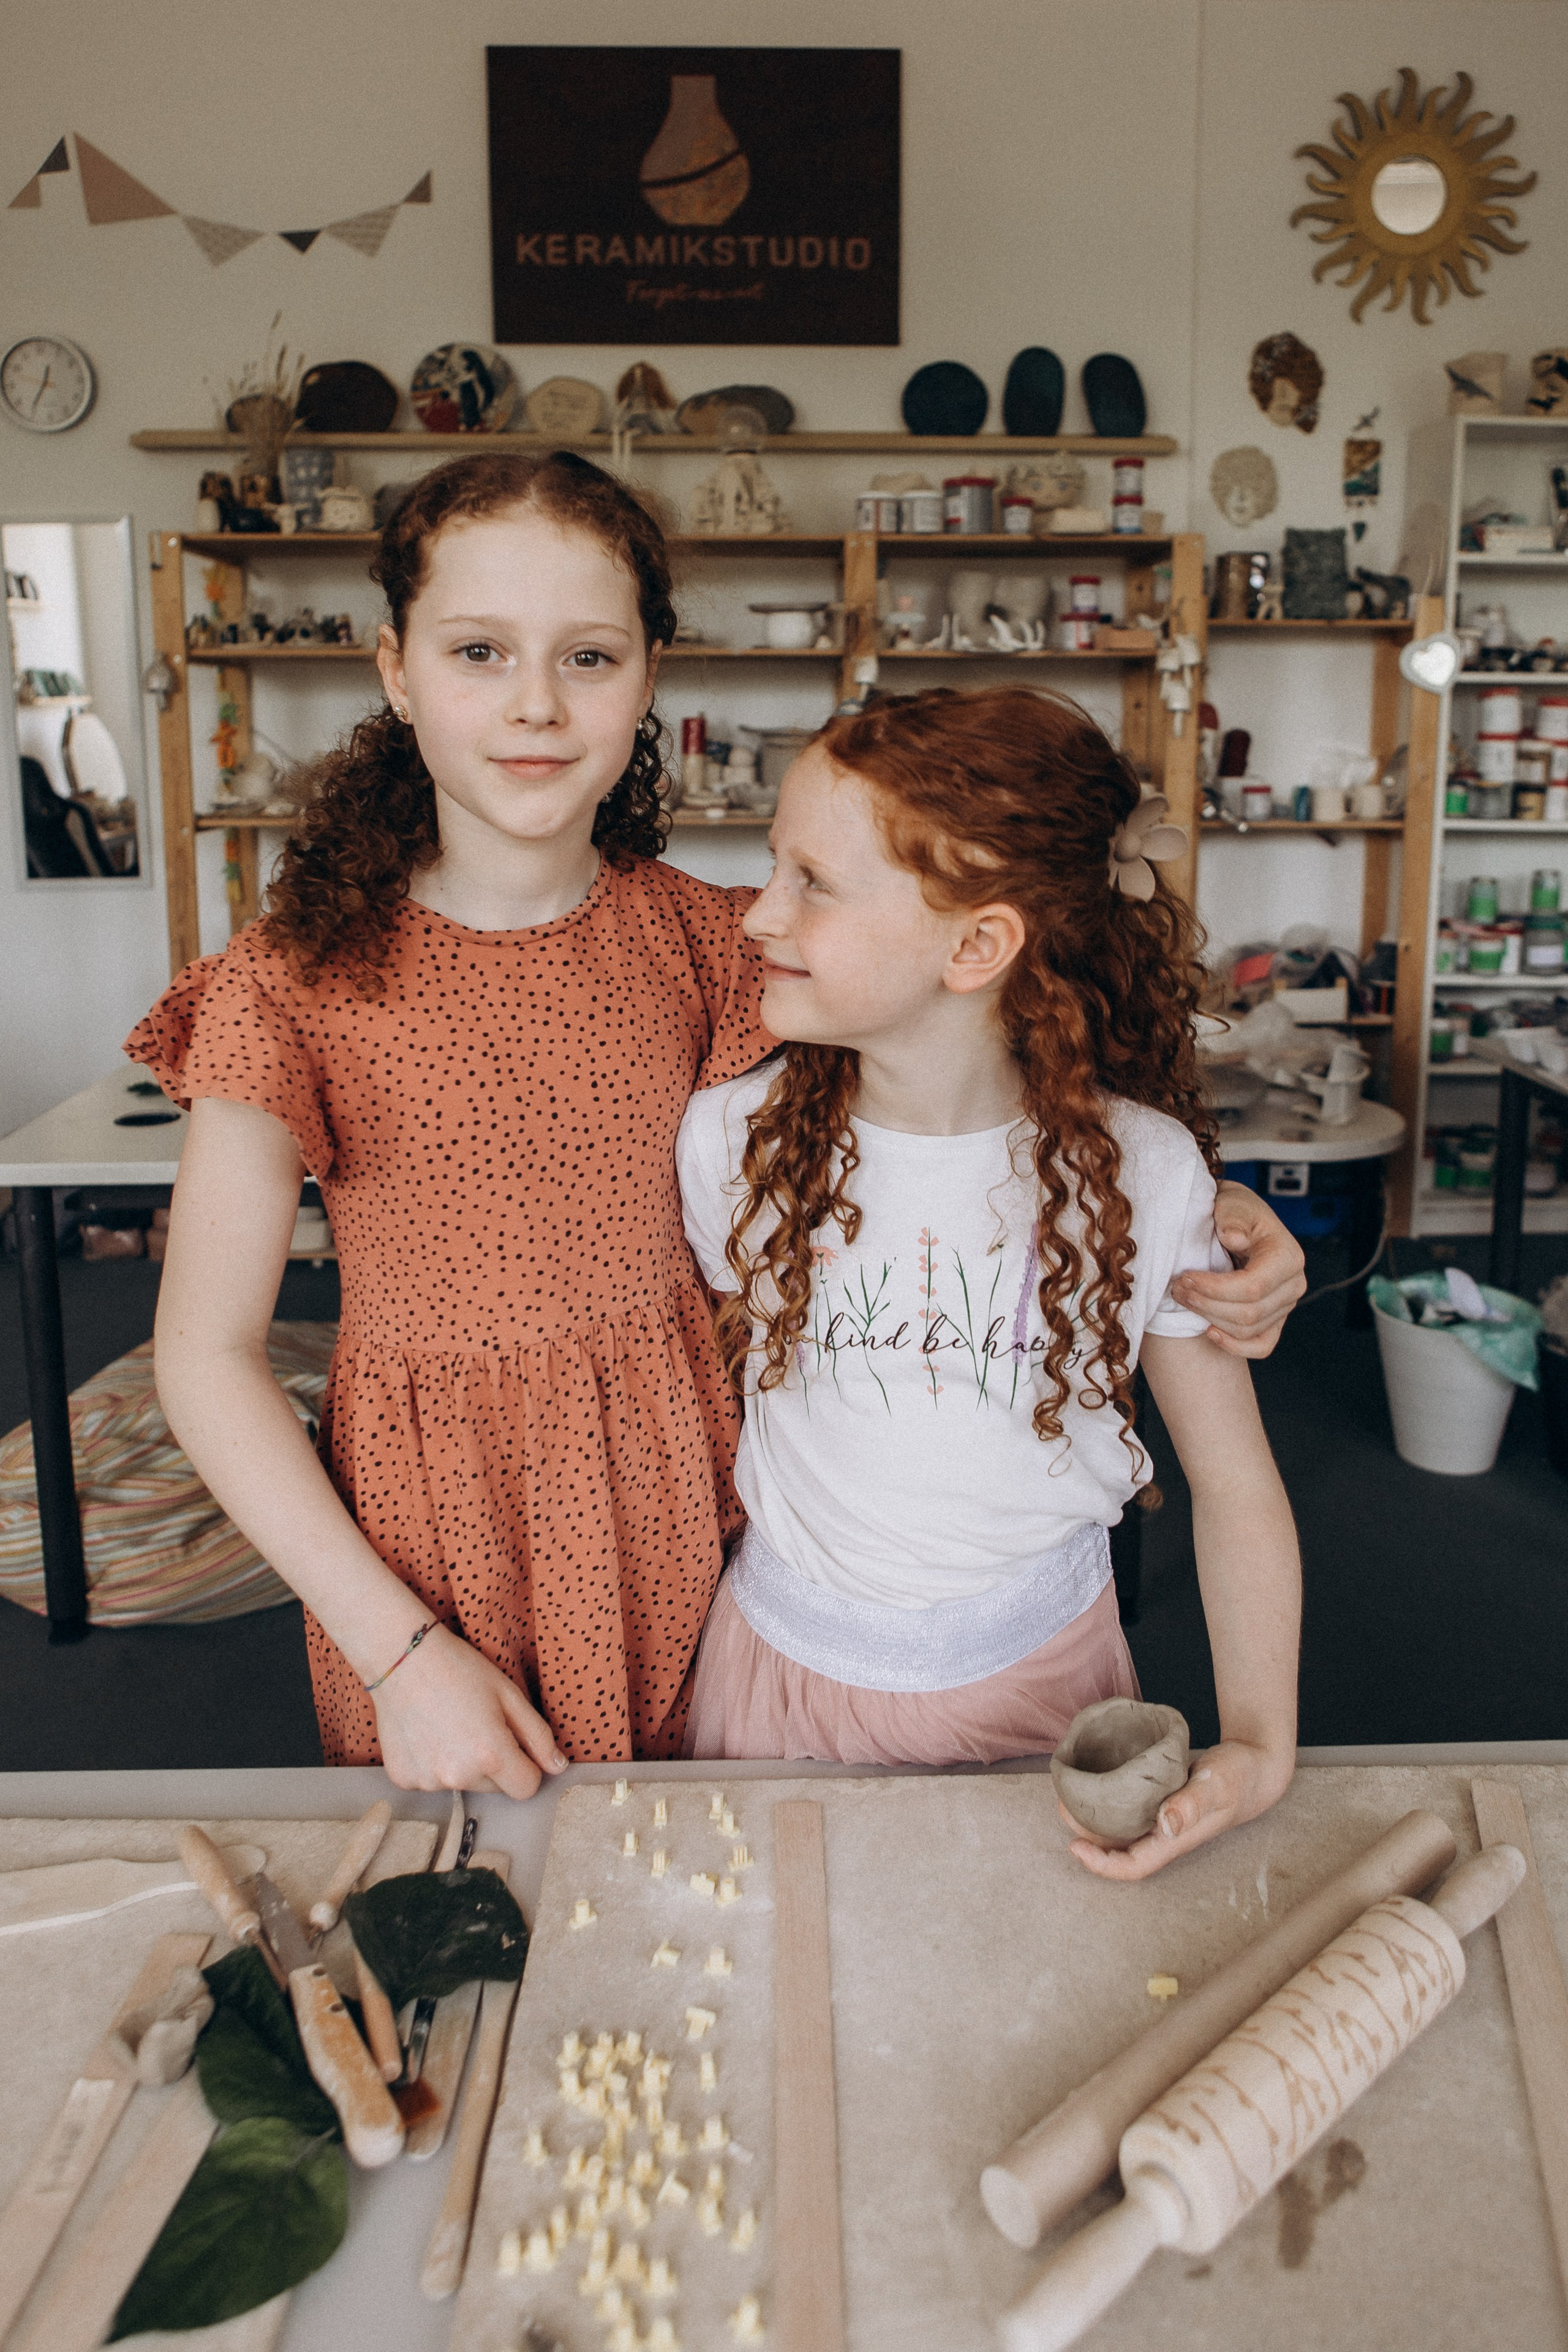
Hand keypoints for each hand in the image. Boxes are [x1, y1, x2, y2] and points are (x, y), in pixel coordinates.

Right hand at [371, 1624, 567, 1800]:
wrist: (401, 1659)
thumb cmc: (460, 1669)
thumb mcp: (509, 1695)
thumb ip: (538, 1736)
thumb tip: (559, 1767)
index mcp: (491, 1755)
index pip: (526, 1788)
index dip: (526, 1766)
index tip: (514, 1743)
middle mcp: (458, 1776)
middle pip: (494, 1788)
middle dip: (493, 1763)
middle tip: (476, 1724)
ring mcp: (428, 1781)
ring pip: (462, 1784)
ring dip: (462, 1764)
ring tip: (447, 1724)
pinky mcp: (403, 1779)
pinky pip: (431, 1780)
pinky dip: (432, 1763)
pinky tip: (425, 1732)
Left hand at [1060, 1738, 1294, 1880]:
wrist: (1254, 1767)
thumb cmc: (1238, 1777)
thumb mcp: (1217, 1786)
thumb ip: (1193, 1804)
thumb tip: (1166, 1825)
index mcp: (1174, 1840)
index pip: (1133, 1867)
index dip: (1101, 1864)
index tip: (1074, 1845)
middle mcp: (1164, 1835)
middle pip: (1118, 1850)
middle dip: (1087, 1836)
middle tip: (1062, 1806)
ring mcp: (1163, 1820)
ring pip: (1121, 1830)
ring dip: (1094, 1818)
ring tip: (1071, 1794)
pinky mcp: (1162, 1802)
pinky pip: (1129, 1810)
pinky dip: (1110, 1801)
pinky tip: (1099, 1781)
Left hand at [1170, 1181, 1305, 1356]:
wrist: (1240, 1221)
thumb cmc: (1235, 1212)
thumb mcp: (1233, 1204)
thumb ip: (1233, 1218)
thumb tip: (1234, 1237)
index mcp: (1288, 1257)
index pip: (1252, 1287)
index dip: (1214, 1289)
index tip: (1184, 1278)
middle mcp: (1294, 1285)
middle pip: (1249, 1314)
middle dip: (1206, 1304)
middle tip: (1177, 1288)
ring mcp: (1286, 1305)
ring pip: (1248, 1330)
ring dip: (1211, 1319)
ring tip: (1184, 1299)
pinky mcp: (1275, 1320)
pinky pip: (1261, 1346)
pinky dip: (1235, 1346)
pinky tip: (1210, 1332)